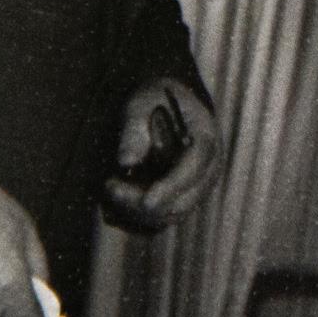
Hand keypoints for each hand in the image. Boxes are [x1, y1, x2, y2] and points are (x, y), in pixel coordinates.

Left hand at [105, 77, 222, 229]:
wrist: (166, 101)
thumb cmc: (153, 99)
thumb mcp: (140, 103)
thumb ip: (133, 130)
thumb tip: (125, 162)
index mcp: (205, 138)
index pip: (195, 167)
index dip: (172, 186)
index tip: (147, 200)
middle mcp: (209, 167)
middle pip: (184, 199)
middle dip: (145, 202)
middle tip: (109, 185)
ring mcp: (198, 185)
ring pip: (172, 213)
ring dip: (139, 210)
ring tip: (111, 186)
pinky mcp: (183, 196)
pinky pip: (164, 217)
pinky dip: (140, 215)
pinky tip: (119, 196)